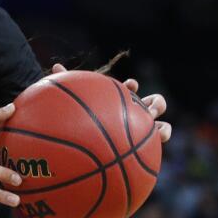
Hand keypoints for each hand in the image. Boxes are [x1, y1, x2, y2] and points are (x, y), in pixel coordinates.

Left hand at [52, 63, 171, 141]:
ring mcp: (142, 132)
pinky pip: (157, 147)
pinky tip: (151, 151)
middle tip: (149, 108)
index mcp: (121, 102)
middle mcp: (135, 115)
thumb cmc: (81, 123)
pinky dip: (159, 142)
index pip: (130, 89)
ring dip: (163, 126)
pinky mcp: (145, 148)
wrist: (88, 151)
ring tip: (157, 130)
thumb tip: (55, 67)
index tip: (129, 85)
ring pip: (162, 126)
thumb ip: (66, 87)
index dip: (131, 86)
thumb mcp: (75, 105)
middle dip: (156, 103)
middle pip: (154, 104)